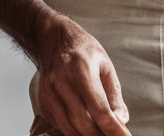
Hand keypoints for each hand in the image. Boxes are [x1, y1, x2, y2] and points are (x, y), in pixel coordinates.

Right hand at [35, 15, 130, 135]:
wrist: (53, 37)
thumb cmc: (83, 50)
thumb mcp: (105, 65)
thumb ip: (114, 94)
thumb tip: (121, 120)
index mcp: (82, 70)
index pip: (99, 108)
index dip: (113, 128)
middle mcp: (62, 82)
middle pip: (83, 122)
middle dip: (100, 135)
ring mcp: (49, 91)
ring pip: (69, 127)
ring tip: (100, 134)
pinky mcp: (43, 99)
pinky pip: (59, 124)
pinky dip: (72, 130)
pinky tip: (84, 127)